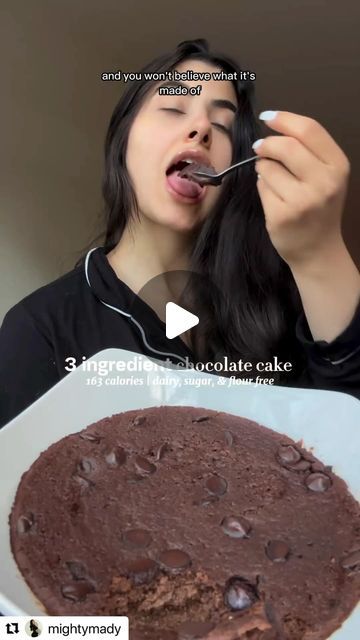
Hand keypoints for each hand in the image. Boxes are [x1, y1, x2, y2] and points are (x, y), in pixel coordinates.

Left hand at [253, 111, 350, 267]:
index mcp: (338, 166)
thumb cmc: (320, 208)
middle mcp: (324, 182)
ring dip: (263, 168)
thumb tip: (273, 123)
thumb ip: (309, 150)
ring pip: (268, 167)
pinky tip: (273, 198)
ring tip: (274, 180)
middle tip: (260, 148)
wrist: (318, 250)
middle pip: (286, 146)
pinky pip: (261, 188)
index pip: (309, 130)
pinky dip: (262, 188)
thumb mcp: (327, 176)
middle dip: (267, 144)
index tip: (267, 117)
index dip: (284, 119)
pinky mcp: (281, 215)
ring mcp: (302, 201)